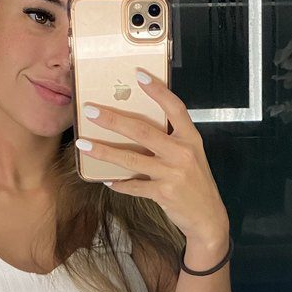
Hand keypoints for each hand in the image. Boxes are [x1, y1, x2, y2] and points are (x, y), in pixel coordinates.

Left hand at [76, 71, 229, 247]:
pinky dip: (119, 183)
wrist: (208, 217)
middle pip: (142, 130)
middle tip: (90, 110)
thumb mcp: (192, 156)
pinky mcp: (163, 193)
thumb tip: (137, 127)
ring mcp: (172, 173)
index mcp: (190, 138)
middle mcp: (182, 152)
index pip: (175, 107)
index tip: (138, 75)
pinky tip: (106, 179)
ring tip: (83, 145)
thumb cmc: (196, 183)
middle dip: (113, 119)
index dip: (158, 90)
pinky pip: (133, 185)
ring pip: (131, 158)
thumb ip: (172, 140)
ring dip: (104, 151)